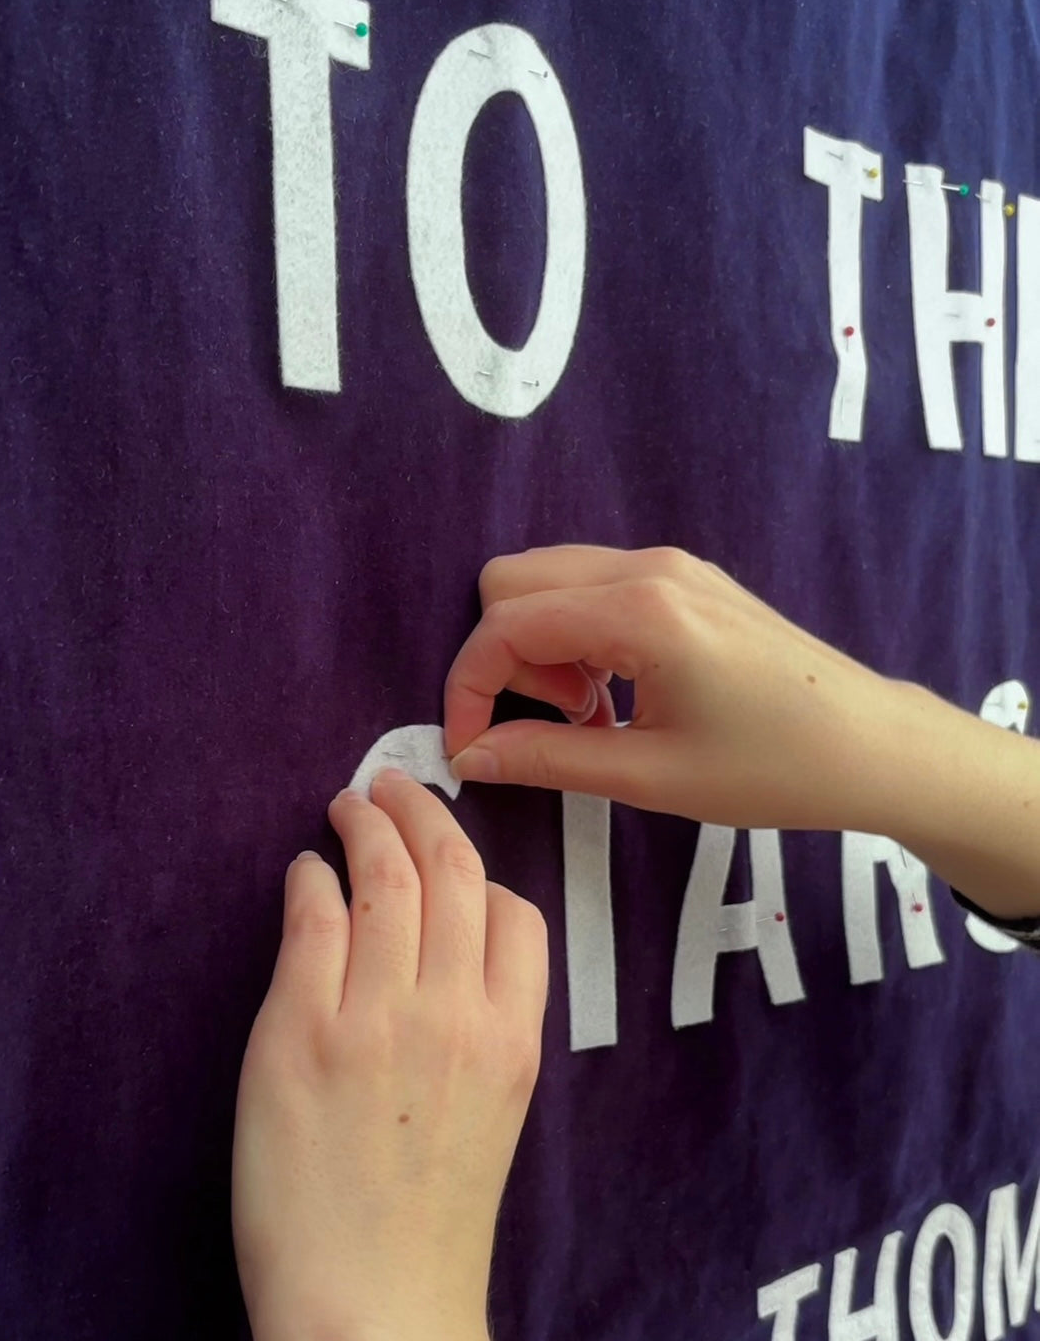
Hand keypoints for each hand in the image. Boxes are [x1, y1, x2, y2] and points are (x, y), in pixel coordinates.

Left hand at [232, 769, 547, 1340]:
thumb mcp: (496, 1118)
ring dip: (365, 824)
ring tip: (347, 805)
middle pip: (452, 872)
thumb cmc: (432, 1228)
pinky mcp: (299, 1029)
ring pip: (384, 877)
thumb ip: (486, 1032)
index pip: (516, 913)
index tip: (450, 853)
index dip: (482, 872)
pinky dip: (311, 879)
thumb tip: (452, 961)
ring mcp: (376, 1016)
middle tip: (393, 783)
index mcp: (514, 1038)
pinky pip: (313, 918)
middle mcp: (455, 1012)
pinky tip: (304, 872)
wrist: (373, 1306)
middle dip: (423, 811)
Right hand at [442, 543, 913, 833]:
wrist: (873, 745)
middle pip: (513, 580)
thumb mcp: (650, 776)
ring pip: (550, 578)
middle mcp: (647, 566)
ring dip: (542, 646)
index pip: (505, 625)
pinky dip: (576, 634)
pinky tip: (617, 692)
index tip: (471, 751)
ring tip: (592, 714)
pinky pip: (592, 585)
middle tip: (552, 724)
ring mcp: (670, 564)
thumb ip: (547, 759)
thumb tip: (468, 757)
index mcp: (639, 611)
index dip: (469, 689)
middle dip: (504, 656)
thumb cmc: (772, 768)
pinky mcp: (687, 577)